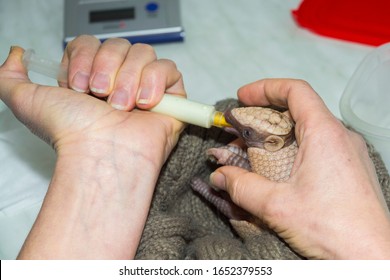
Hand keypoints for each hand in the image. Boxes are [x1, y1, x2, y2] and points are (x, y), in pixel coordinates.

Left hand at [0, 37, 184, 258]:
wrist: (102, 154)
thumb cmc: (72, 133)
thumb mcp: (27, 101)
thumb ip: (9, 77)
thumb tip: (16, 56)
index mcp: (91, 79)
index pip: (91, 43)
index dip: (85, 57)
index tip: (78, 85)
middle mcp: (119, 80)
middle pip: (118, 44)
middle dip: (106, 68)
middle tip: (100, 96)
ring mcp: (146, 87)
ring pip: (143, 53)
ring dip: (128, 79)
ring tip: (122, 106)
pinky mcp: (171, 96)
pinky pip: (168, 69)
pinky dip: (155, 82)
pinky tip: (145, 104)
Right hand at [210, 79, 389, 258]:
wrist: (371, 259)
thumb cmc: (336, 230)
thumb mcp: (277, 206)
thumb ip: (242, 187)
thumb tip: (220, 177)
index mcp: (324, 134)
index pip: (295, 91)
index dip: (265, 88)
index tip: (243, 97)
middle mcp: (338, 138)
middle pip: (295, 112)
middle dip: (261, 120)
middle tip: (237, 135)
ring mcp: (345, 154)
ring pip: (303, 133)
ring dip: (273, 139)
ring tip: (249, 157)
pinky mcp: (346, 170)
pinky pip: (313, 150)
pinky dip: (289, 153)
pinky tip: (273, 172)